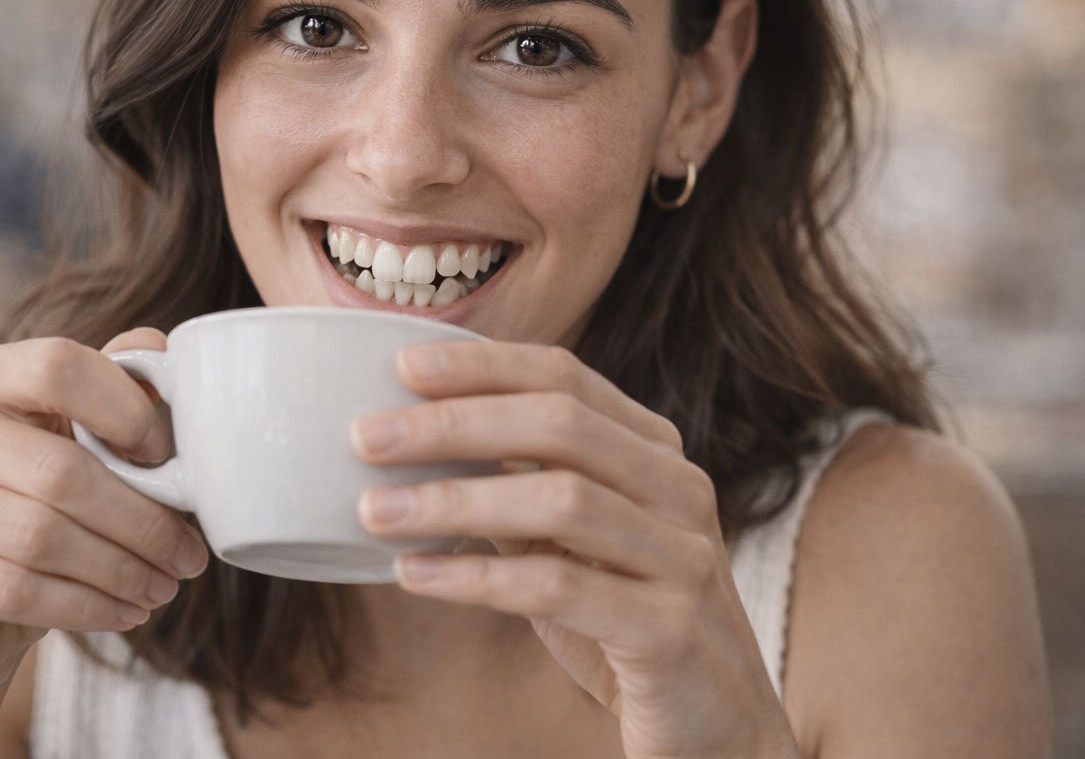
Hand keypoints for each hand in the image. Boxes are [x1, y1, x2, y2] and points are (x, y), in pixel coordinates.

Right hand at [0, 328, 209, 707]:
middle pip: (59, 470)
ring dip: (118, 570)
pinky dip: (84, 606)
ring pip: (39, 536)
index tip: (167, 459)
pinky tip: (123, 613)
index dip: (126, 410)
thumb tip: (165, 353)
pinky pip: (13, 589)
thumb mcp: (77, 445)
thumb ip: (117, 395)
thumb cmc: (37, 509)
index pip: (58, 367)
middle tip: (187, 556)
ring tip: (162, 587)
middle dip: (141, 522)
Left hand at [350, 341, 799, 758]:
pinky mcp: (671, 630)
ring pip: (560, 499)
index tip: (401, 363)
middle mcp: (678, 490)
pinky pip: (560, 588)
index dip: (483, 365)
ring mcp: (684, 557)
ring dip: (454, 501)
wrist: (718, 731)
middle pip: (560, 424)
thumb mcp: (571, 545)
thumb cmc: (628, 625)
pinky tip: (416, 575)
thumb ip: (517, 489)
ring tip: (374, 512)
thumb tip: (412, 441)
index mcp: (654, 453)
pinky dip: (477, 578)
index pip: (565, 378)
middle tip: (366, 436)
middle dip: (454, 422)